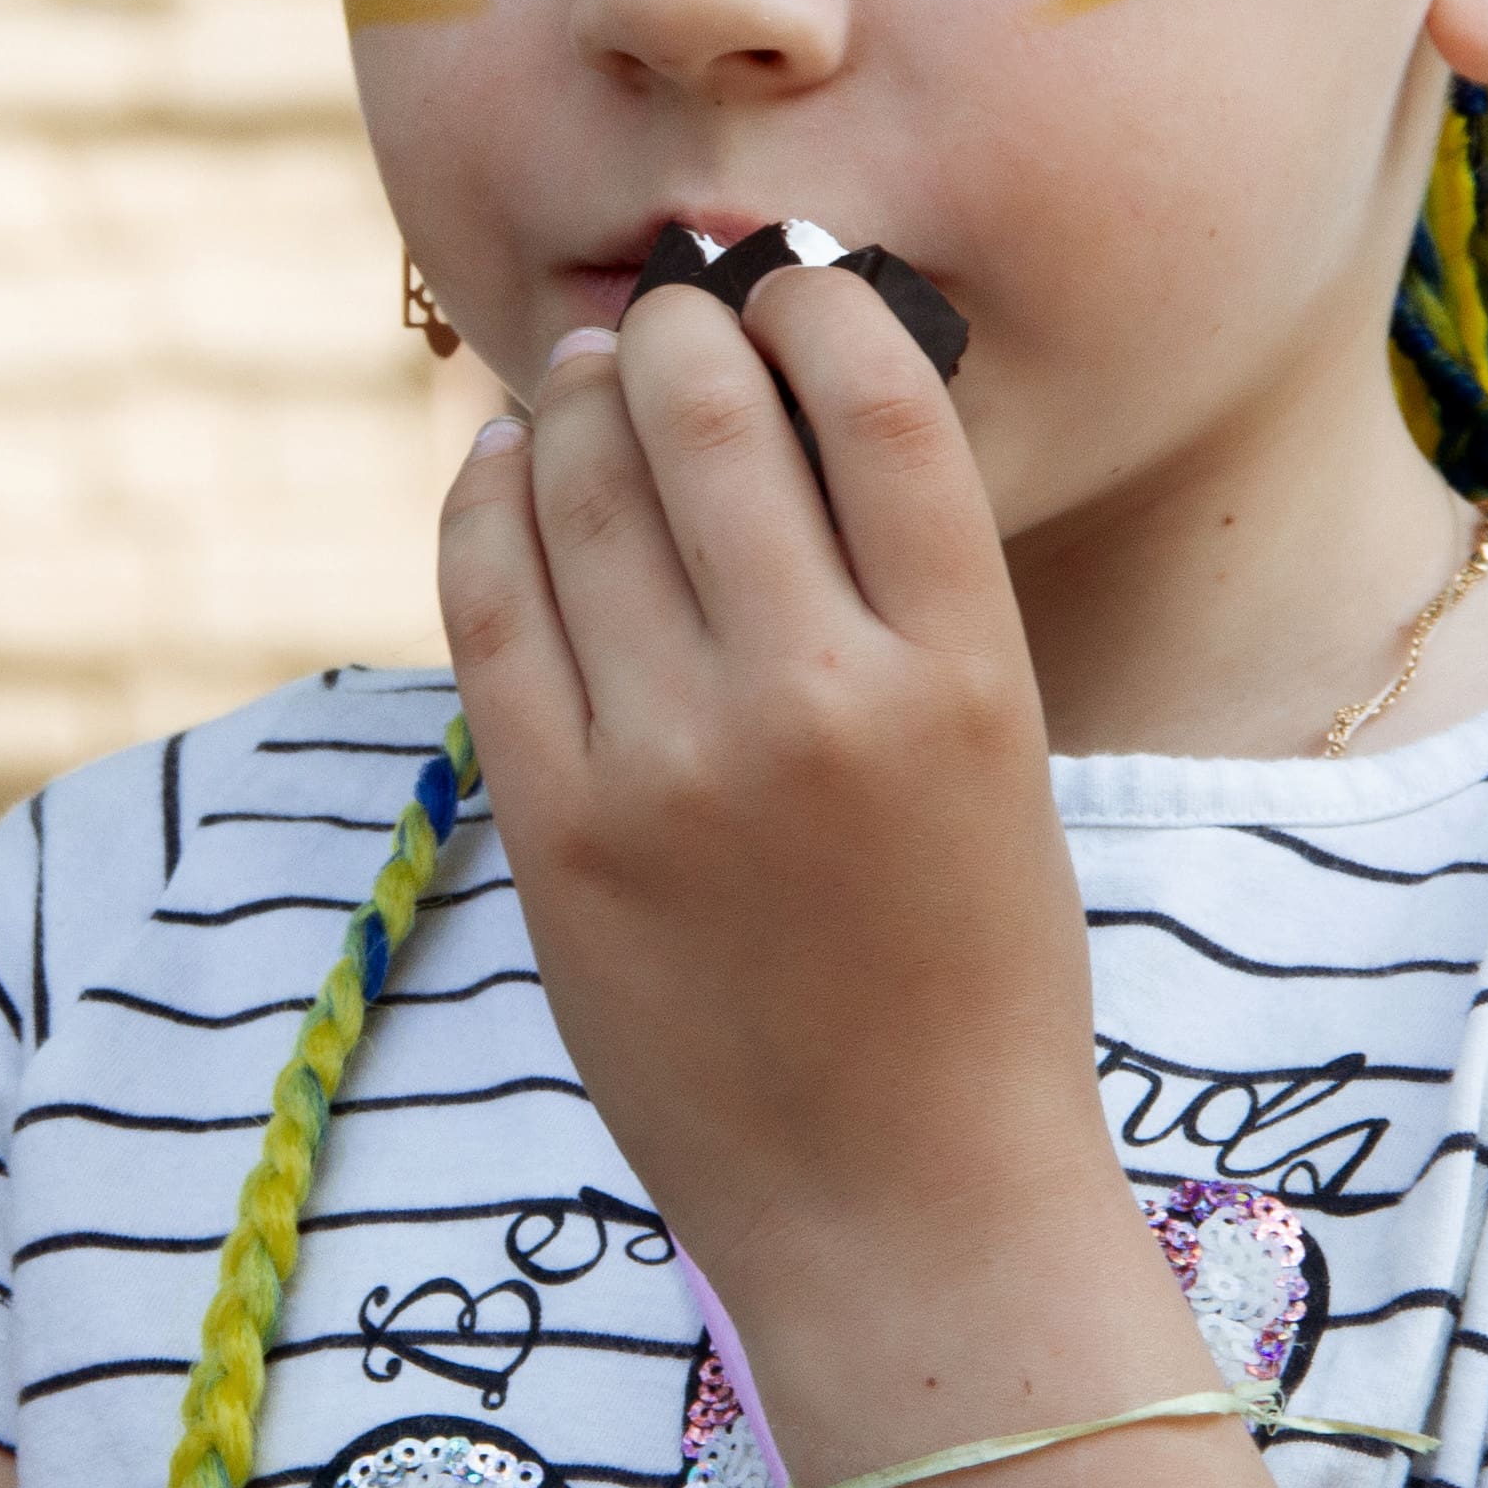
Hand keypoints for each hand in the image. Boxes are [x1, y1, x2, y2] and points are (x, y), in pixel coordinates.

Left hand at [438, 275, 1124, 1324]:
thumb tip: (779, 397)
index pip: (877, 398)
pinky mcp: (556, 827)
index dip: (815, 302)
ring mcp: (668, 766)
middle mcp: (814, 700)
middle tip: (669, 314)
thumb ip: (901, 590)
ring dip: (580, 398)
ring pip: (583, 490)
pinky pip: (489, 602)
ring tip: (588, 374)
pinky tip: (508, 464)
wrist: (901, 1203)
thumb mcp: (997, 756)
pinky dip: (490, 501)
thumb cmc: (970, 973)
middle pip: (709, 417)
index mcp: (962, 672)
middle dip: (679, 329)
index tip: (788, 284)